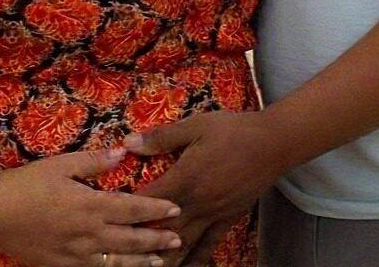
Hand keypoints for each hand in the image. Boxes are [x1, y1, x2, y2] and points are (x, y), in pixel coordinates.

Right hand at [0, 146, 183, 266]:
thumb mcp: (63, 163)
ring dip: (140, 262)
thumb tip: (124, 152)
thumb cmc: (30, 182)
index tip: (176, 209)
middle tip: (178, 239)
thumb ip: (95, 161)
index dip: (155, 209)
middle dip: (156, 240)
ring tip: (160, 262)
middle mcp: (88, 234)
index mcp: (91, 205)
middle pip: (130, 239)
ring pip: (116, 262)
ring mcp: (76, 255)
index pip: (132, 208)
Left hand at [124, 111, 283, 265]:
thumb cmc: (232, 130)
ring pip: (183, 245)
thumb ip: (162, 137)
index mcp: (185, 179)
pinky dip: (194, 261)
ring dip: (163, 259)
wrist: (272, 143)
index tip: (107, 219)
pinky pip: (208, 247)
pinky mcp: (227, 221)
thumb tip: (129, 143)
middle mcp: (197, 204)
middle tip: (120, 253)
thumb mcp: (196, 125)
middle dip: (140, 244)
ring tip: (144, 266)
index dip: (126, 212)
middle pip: (162, 232)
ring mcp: (213, 216)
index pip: (148, 202)